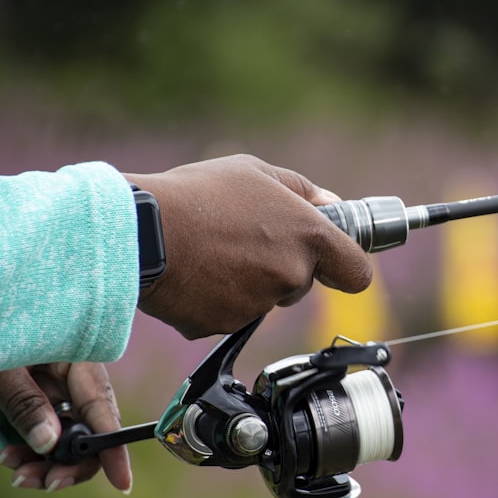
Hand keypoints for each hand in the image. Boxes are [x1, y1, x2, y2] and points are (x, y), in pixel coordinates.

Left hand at [0, 363, 132, 492]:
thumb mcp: (1, 368)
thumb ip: (26, 405)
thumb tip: (50, 446)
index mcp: (80, 362)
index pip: (103, 412)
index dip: (113, 450)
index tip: (121, 483)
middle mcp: (76, 381)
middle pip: (89, 432)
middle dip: (69, 464)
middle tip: (45, 484)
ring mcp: (59, 391)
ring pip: (66, 439)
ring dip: (45, 463)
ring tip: (17, 474)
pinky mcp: (41, 400)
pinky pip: (46, 434)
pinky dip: (31, 452)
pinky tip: (11, 457)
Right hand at [126, 155, 372, 338]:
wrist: (141, 233)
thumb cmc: (198, 194)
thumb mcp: (255, 172)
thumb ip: (302, 191)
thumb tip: (332, 206)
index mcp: (309, 236)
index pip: (356, 272)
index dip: (346, 268)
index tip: (335, 264)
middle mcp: (292, 274)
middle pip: (302, 282)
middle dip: (281, 266)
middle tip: (243, 239)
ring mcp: (261, 304)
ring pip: (265, 299)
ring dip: (248, 282)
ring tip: (212, 250)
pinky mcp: (228, 325)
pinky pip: (231, 314)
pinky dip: (218, 299)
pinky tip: (196, 273)